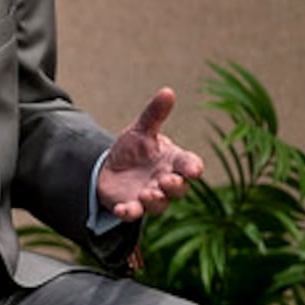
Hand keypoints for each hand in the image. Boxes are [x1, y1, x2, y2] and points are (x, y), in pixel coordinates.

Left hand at [97, 87, 204, 220]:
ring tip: (148, 193)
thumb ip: (154, 114)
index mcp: (173, 162)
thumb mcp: (141, 130)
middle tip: (167, 180)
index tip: (193, 170)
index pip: (190, 165)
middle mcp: (165, 182)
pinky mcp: (131, 206)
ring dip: (155, 200)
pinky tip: (121, 209)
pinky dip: (128, 213)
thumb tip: (168, 91)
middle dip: (175, 186)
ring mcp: (149, 196)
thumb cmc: (134, 149)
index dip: (193, 168)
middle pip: (179, 189)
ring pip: (159, 204)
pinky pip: (133, 213)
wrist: (110, 167)